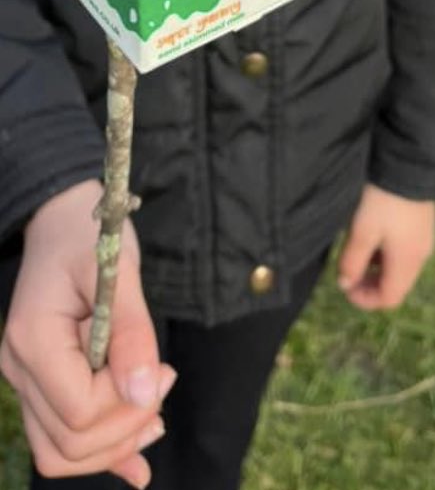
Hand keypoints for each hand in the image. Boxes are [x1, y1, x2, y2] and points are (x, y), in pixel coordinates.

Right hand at [0, 181, 174, 488]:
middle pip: (69, 443)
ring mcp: (26, 381)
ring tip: (156, 413)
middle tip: (165, 381)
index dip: (126, 404)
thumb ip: (132, 332)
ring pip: (60, 452)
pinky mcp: (43, 384)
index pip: (78, 411)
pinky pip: (61, 437)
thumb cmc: (91, 235)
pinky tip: (136, 466)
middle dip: (126, 427)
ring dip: (114, 445)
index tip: (162, 370)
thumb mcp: (118, 270)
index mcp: (33, 342)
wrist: (62, 218)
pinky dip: (101, 454)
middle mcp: (20, 370)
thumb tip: (145, 393)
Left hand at [337, 186, 434, 310]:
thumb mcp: (361, 231)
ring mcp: (425, 239)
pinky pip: (406, 251)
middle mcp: (421, 255)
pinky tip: (376, 234)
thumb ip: (352, 262)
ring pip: (401, 268)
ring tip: (359, 249)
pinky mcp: (424, 225)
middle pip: (396, 285)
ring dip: (378, 268)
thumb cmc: (383, 200)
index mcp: (407, 261)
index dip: (364, 299)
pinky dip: (388, 253)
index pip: (389, 299)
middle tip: (349, 270)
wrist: (410, 163)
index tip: (345, 285)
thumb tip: (345, 284)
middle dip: (370, 284)